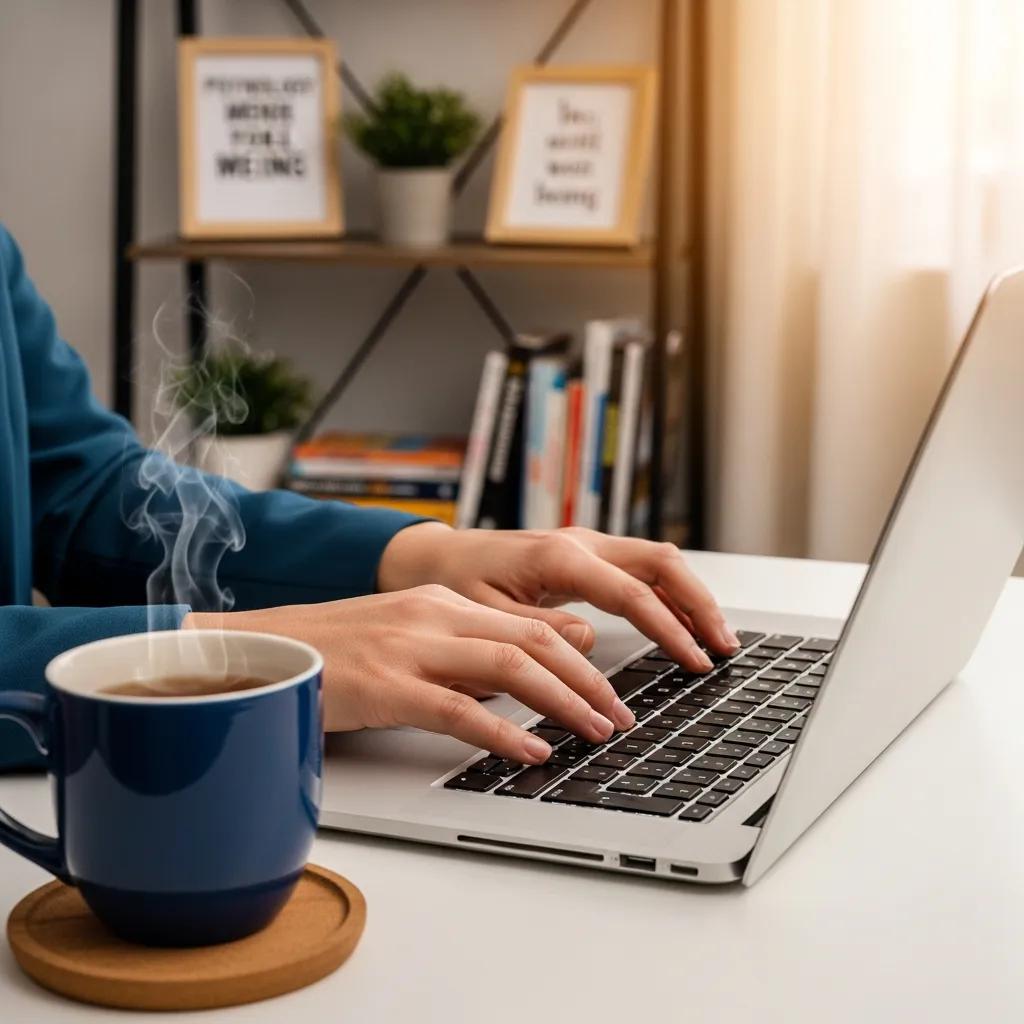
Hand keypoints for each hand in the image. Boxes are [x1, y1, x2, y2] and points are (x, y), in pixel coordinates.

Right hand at [183, 585, 633, 763]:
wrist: (259, 652)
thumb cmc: (333, 652)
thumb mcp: (408, 636)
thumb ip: (466, 645)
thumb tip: (529, 664)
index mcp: (440, 602)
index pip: (529, 623)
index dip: (580, 657)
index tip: (609, 689)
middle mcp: (432, 615)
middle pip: (532, 640)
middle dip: (587, 679)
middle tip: (620, 715)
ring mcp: (409, 647)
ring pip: (509, 666)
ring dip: (562, 701)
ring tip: (596, 731)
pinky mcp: (385, 686)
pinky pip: (457, 710)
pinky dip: (502, 731)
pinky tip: (532, 751)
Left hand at [378, 524, 737, 672]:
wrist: (433, 559)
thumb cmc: (453, 585)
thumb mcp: (486, 616)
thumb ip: (538, 632)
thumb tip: (588, 644)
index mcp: (559, 558)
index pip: (633, 592)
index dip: (670, 629)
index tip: (694, 661)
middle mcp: (579, 543)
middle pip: (660, 563)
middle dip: (699, 603)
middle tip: (723, 647)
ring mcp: (584, 546)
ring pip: (655, 561)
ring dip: (689, 596)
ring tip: (714, 637)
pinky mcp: (581, 557)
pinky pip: (637, 569)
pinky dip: (666, 593)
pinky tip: (678, 620)